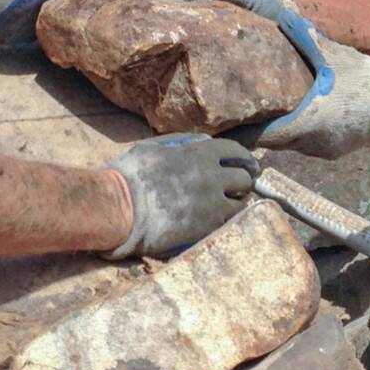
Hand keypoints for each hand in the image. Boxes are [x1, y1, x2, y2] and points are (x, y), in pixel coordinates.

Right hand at [106, 134, 257, 257]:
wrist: (121, 208)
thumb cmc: (130, 175)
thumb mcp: (154, 148)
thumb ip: (180, 143)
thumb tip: (199, 142)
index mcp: (199, 153)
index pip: (235, 151)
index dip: (244, 158)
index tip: (248, 164)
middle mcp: (212, 176)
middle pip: (244, 178)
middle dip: (244, 181)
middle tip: (241, 186)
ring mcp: (212, 203)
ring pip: (241, 203)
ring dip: (238, 202)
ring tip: (232, 205)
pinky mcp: (207, 227)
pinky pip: (228, 222)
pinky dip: (227, 220)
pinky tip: (220, 220)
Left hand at [210, 0, 369, 157]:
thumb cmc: (365, 79)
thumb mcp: (332, 54)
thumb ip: (301, 35)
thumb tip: (275, 12)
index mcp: (305, 123)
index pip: (257, 137)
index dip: (235, 131)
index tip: (215, 124)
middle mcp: (310, 144)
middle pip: (269, 140)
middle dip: (251, 127)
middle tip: (229, 111)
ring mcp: (322, 151)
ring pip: (286, 142)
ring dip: (273, 128)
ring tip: (253, 110)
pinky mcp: (332, 151)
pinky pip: (304, 142)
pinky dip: (293, 130)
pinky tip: (290, 113)